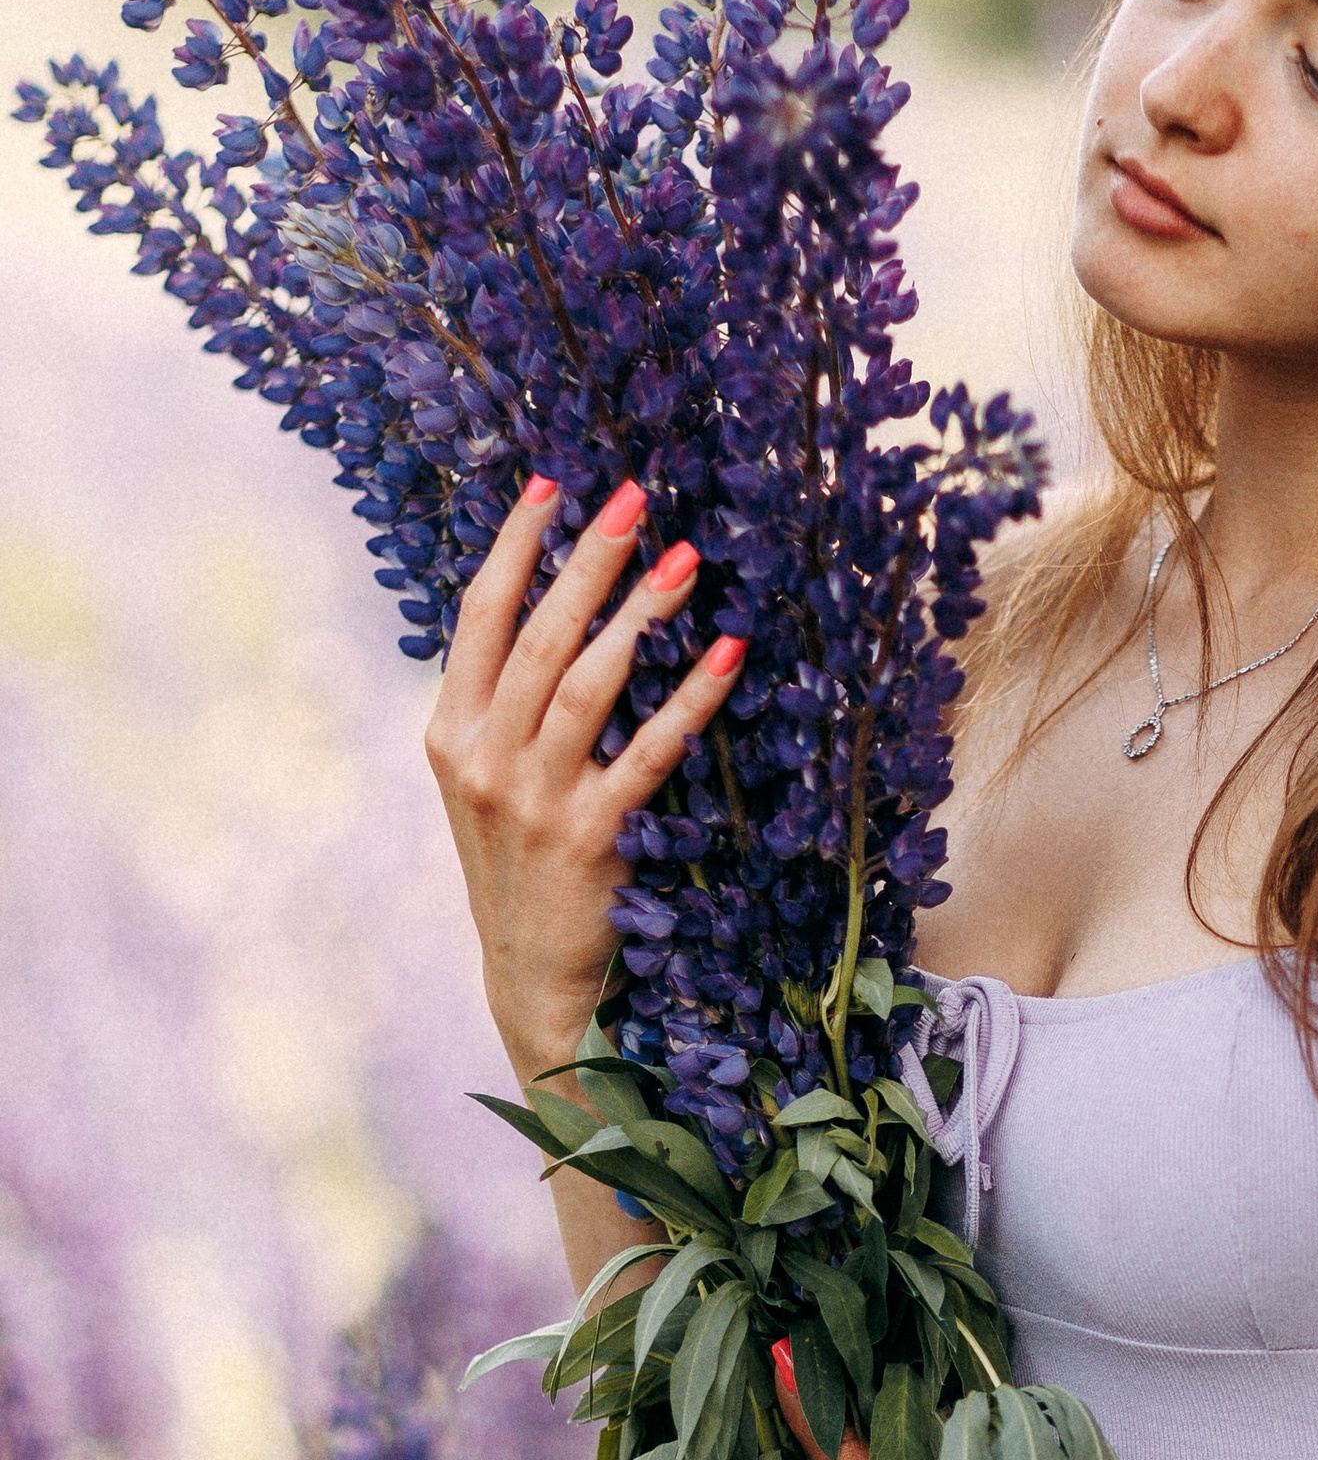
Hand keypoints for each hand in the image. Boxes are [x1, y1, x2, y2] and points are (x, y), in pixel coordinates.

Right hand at [424, 472, 747, 1086]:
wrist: (531, 976)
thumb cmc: (522, 865)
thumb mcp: (489, 781)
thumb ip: (506, 706)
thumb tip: (559, 610)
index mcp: (450, 731)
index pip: (480, 616)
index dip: (516, 545)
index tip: (551, 484)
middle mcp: (482, 757)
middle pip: (540, 635)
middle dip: (588, 557)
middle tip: (634, 496)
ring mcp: (532, 798)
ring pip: (588, 684)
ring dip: (641, 614)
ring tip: (689, 559)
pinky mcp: (588, 836)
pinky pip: (647, 753)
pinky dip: (689, 702)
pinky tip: (725, 658)